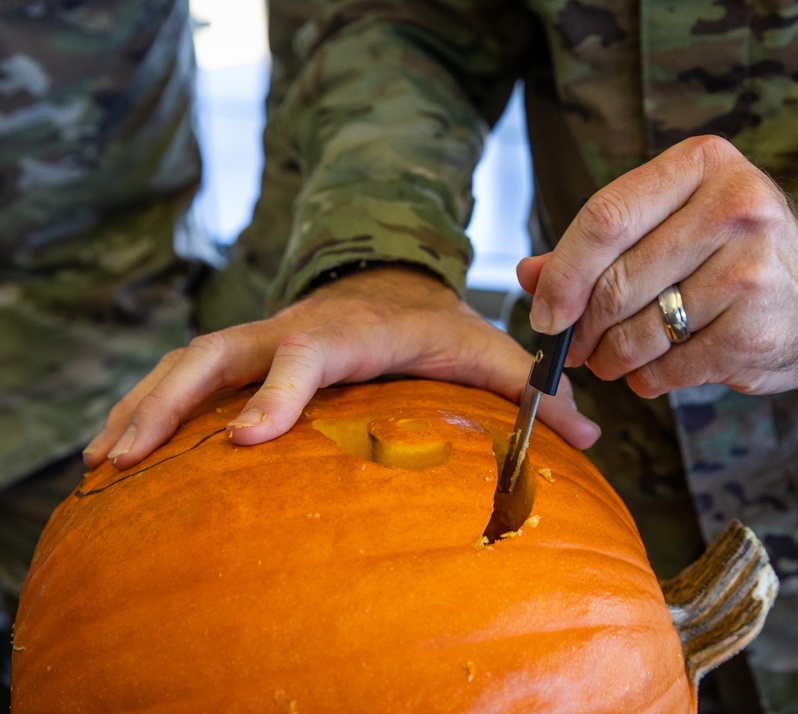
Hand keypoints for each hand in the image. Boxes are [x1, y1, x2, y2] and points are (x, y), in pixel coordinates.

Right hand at [84, 266, 600, 469]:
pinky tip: (114, 452)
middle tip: (125, 458)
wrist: (389, 279)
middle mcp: (297, 330)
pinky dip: (148, 408)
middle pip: (219, 354)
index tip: (248, 439)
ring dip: (141, 409)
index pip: (310, 354)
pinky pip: (186, 377)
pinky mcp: (245, 356)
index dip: (280, 391)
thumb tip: (596, 434)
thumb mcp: (486, 348)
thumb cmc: (436, 324)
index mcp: (356, 331)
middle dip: (171, 404)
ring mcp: (263, 340)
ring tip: (99, 463)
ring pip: (187, 364)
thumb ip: (533, 388)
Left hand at [517, 135, 797, 397]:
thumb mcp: (676, 223)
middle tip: (575, 347)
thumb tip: (528, 275)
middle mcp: (735, 208)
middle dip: (582, 328)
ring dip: (609, 359)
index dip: (562, 274)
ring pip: (637, 332)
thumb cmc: (738, 253)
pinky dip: (645, 379)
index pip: (604, 218)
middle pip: (615, 281)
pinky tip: (650, 372)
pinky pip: (668, 369)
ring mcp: (751, 271)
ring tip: (610, 361)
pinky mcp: (756, 332)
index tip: (545, 312)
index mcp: (704, 164)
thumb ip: (600, 244)